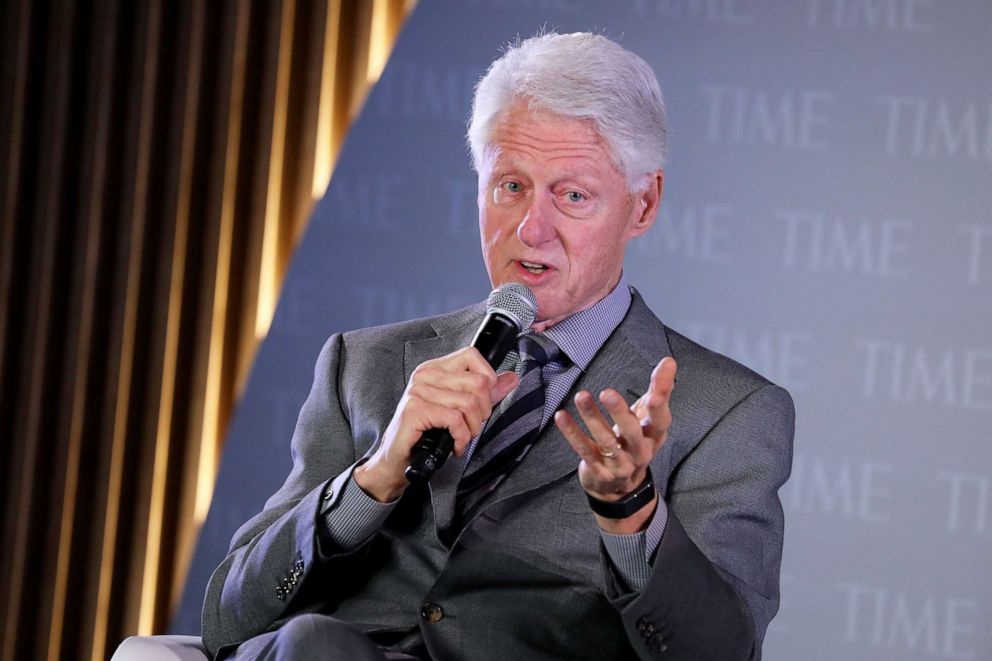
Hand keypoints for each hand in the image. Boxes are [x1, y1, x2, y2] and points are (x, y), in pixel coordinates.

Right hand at [355, 347, 518, 501]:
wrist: (398, 462)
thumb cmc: (426, 435)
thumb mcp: (460, 410)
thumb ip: (486, 393)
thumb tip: (510, 378)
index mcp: (436, 369)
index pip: (472, 355)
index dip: (487, 379)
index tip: (482, 402)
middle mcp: (425, 375)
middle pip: (477, 382)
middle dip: (482, 412)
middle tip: (471, 427)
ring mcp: (418, 391)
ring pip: (468, 403)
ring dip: (472, 428)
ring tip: (462, 437)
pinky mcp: (415, 410)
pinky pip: (455, 419)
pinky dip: (461, 437)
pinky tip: (454, 444)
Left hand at [554, 357, 676, 532]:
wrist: (621, 486)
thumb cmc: (635, 440)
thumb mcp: (648, 416)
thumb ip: (660, 388)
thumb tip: (669, 361)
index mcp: (655, 436)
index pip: (661, 421)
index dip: (660, 408)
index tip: (656, 395)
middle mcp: (640, 451)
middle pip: (632, 432)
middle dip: (620, 412)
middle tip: (607, 393)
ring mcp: (619, 464)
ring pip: (606, 441)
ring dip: (592, 418)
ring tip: (581, 396)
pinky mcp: (598, 470)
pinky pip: (584, 450)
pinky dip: (572, 433)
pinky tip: (561, 416)